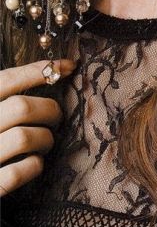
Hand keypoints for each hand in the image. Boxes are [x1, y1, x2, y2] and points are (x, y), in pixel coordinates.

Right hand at [0, 59, 75, 195]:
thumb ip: (5, 99)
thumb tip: (51, 69)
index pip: (5, 80)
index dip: (38, 70)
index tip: (67, 66)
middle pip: (21, 107)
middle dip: (49, 110)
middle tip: (56, 117)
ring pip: (25, 137)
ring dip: (45, 138)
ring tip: (46, 141)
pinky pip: (18, 173)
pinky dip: (34, 166)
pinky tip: (34, 162)